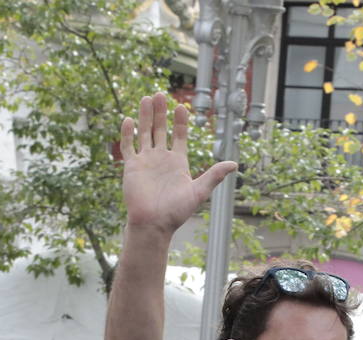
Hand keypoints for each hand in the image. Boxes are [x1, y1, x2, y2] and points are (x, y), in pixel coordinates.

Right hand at [119, 94, 236, 235]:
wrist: (154, 224)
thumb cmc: (176, 211)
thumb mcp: (199, 191)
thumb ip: (214, 175)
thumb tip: (234, 164)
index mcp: (178, 162)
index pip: (179, 136)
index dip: (180, 121)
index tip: (181, 106)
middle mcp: (161, 159)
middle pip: (160, 129)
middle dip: (160, 112)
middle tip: (160, 94)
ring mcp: (146, 161)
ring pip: (145, 133)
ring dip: (145, 116)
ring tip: (146, 98)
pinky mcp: (132, 167)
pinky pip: (128, 147)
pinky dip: (128, 134)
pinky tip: (129, 119)